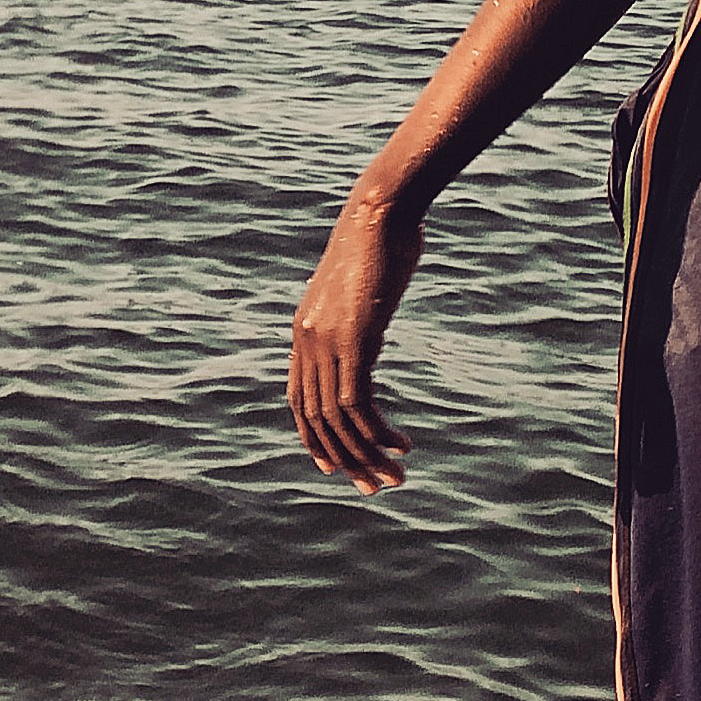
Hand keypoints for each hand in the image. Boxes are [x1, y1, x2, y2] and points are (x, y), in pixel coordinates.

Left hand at [288, 188, 420, 493]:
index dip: (315, 439)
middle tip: (375, 488)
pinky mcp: (352, 341)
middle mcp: (307, 343)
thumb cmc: (378, 242)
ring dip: (367, 455)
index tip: (338, 466)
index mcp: (304, 333)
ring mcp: (327, 343)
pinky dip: (377, 431)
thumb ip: (357, 319)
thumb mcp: (361, 292)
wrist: (378, 211)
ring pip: (338, 420)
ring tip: (397, 478)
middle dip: (347, 459)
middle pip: (316, 420)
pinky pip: (357, 402)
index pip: (298, 401)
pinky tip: (402, 444)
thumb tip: (368, 334)